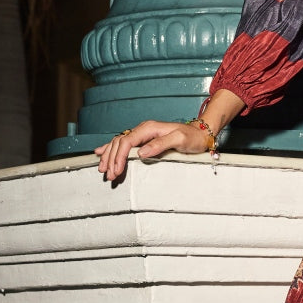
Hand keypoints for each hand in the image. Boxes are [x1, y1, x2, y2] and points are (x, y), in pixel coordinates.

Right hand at [95, 120, 210, 182]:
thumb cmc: (192, 137)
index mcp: (149, 128)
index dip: (119, 156)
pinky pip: (124, 143)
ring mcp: (143, 134)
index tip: (116, 170)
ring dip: (110, 156)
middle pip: (119, 142)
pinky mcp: (144, 139)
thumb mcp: (180, 139)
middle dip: (112, 159)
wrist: (200, 133)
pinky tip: (102, 152)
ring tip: (104, 169)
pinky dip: (112, 148)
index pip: (127, 141)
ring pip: (119, 142)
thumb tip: (141, 152)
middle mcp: (143, 129)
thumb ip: (160, 144)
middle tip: (109, 174)